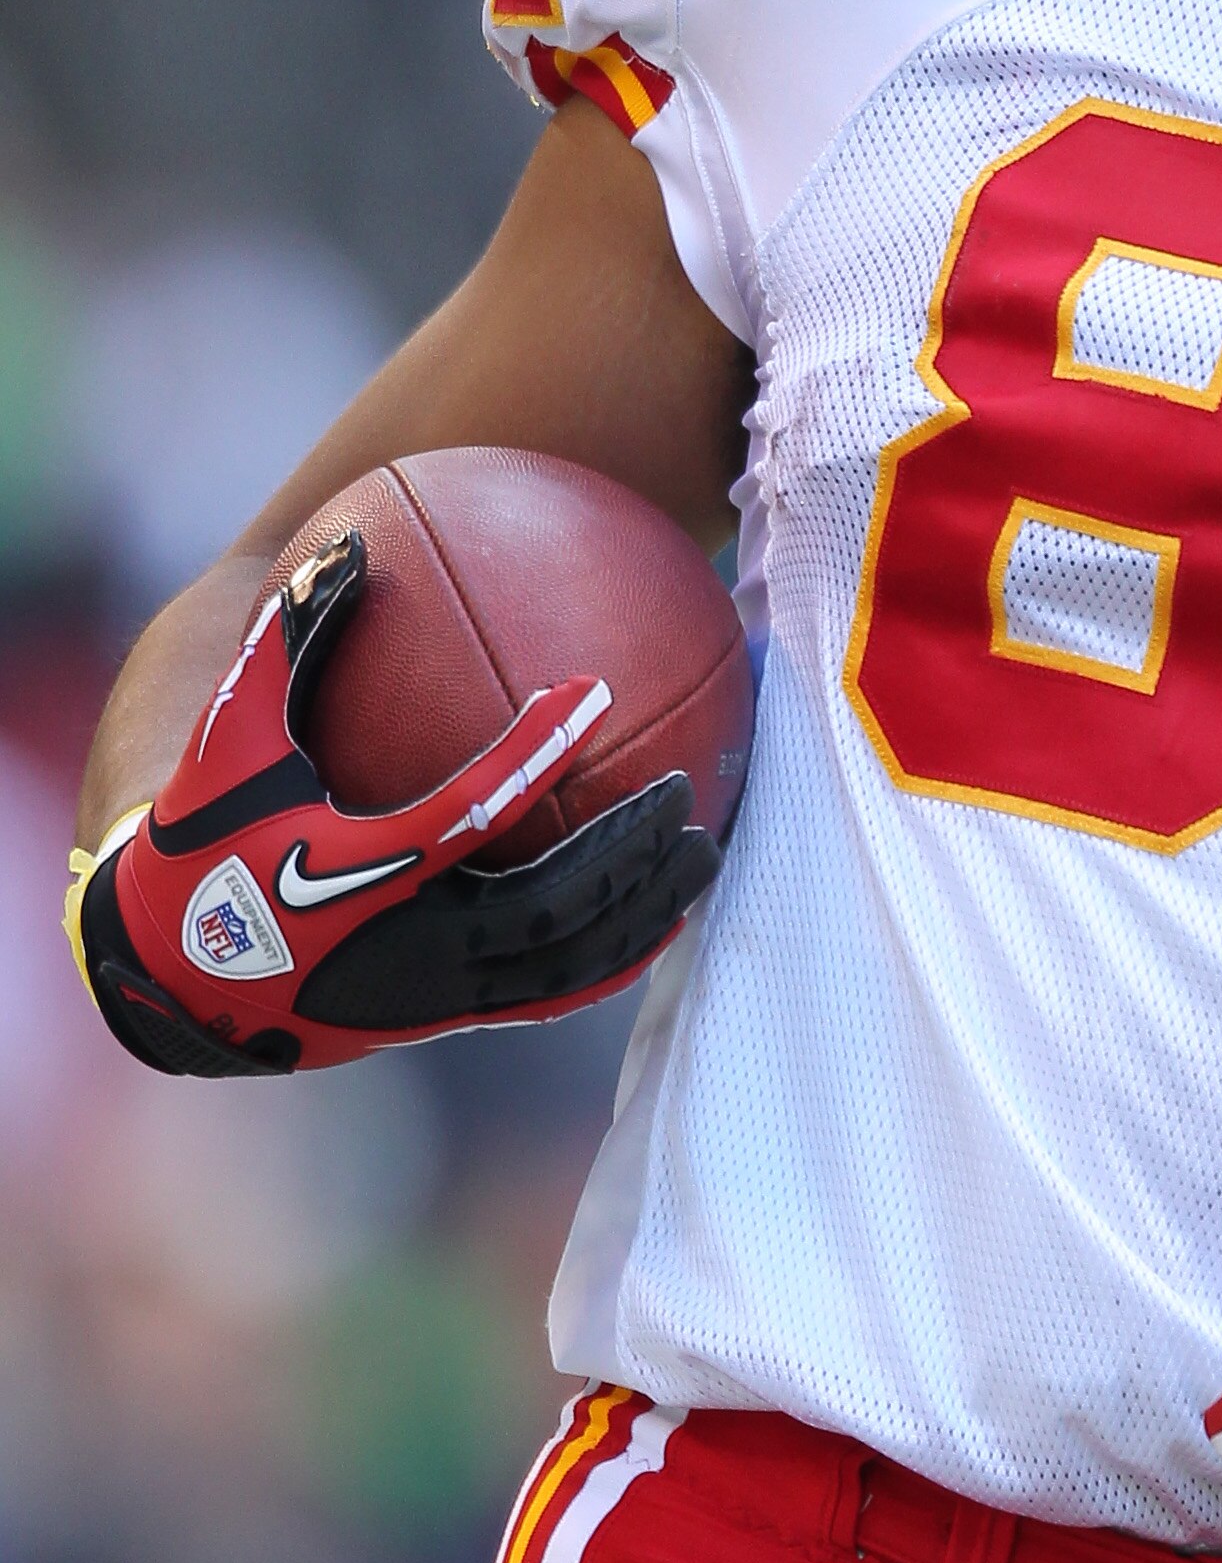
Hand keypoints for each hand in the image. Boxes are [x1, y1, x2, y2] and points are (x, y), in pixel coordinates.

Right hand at [70, 531, 723, 1075]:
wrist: (175, 977)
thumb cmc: (200, 839)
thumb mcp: (231, 736)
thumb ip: (291, 638)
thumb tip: (351, 541)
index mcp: (359, 869)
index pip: (469, 808)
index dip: (536, 749)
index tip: (593, 690)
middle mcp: (409, 943)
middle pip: (552, 904)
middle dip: (624, 850)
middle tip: (688, 788)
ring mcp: (435, 994)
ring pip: (568, 961)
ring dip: (644, 907)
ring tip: (705, 851)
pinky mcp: (447, 1021)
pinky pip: (556, 996)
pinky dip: (618, 957)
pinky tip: (664, 916)